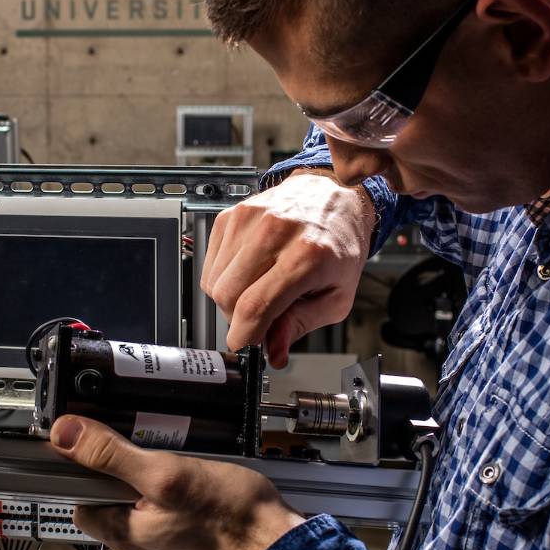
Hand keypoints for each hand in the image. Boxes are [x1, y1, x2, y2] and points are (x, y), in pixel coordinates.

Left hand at [54, 415, 306, 549]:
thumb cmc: (234, 517)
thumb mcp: (168, 471)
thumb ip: (112, 455)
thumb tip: (66, 436)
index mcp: (126, 535)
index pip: (83, 506)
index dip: (90, 478)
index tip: (104, 456)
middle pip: (117, 515)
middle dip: (131, 489)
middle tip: (158, 462)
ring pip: (150, 528)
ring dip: (160, 506)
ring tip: (187, 482)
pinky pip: (179, 542)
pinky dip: (186, 524)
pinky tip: (205, 508)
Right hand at [201, 171, 372, 365]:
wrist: (331, 197)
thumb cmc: (338, 245)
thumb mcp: (337, 295)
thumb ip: (301, 324)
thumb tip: (274, 352)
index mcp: (307, 255)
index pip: (256, 305)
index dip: (243, 334)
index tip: (242, 344)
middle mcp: (275, 232)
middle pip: (228, 295)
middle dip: (237, 318)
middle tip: (258, 317)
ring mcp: (250, 220)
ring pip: (214, 281)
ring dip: (230, 297)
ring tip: (256, 290)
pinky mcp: (232, 214)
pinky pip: (211, 262)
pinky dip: (224, 276)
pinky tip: (248, 271)